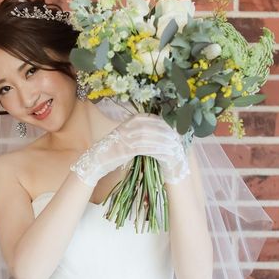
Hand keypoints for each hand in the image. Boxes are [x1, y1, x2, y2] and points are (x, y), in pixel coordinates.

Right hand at [69, 113, 189, 187]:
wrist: (98, 159)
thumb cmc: (116, 149)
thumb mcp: (130, 135)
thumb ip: (144, 131)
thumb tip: (163, 132)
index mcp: (133, 119)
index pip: (155, 118)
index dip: (168, 124)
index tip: (179, 130)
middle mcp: (130, 124)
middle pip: (156, 126)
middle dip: (169, 133)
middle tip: (180, 139)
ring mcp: (128, 135)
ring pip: (153, 137)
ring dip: (166, 143)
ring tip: (176, 148)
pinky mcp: (127, 147)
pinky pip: (147, 147)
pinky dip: (158, 151)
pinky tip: (166, 154)